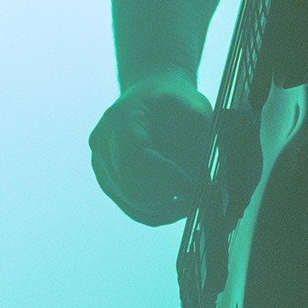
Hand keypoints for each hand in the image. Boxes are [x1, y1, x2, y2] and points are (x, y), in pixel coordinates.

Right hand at [89, 67, 212, 225]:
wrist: (152, 96)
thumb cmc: (174, 100)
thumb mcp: (195, 109)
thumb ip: (200, 143)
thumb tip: (205, 184)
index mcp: (120, 120)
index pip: (132, 163)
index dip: (165, 179)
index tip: (195, 183)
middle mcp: (102, 145)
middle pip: (133, 190)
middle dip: (171, 193)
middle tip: (202, 185)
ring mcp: (102, 168)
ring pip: (136, 206)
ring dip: (170, 205)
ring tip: (193, 188)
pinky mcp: (111, 185)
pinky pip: (137, 211)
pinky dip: (164, 211)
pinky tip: (182, 199)